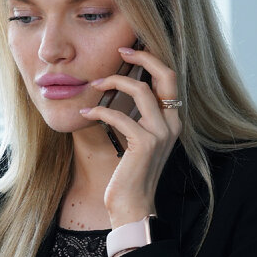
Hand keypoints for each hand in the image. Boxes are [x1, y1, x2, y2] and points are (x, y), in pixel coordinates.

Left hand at [79, 46, 181, 226]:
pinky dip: (99, 110)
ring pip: (142, 90)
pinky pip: (119, 116)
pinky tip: (85, 111)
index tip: (128, 51)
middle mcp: (171, 124)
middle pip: (166, 74)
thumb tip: (114, 89)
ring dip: (114, 81)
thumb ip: (133, 117)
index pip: (169, 79)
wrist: (133, 205)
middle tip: (120, 50)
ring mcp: (160, 134)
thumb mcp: (135, 140)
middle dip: (143, 57)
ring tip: (93, 84)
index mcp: (171, 121)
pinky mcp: (144, 144)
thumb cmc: (129, 174)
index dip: (151, 60)